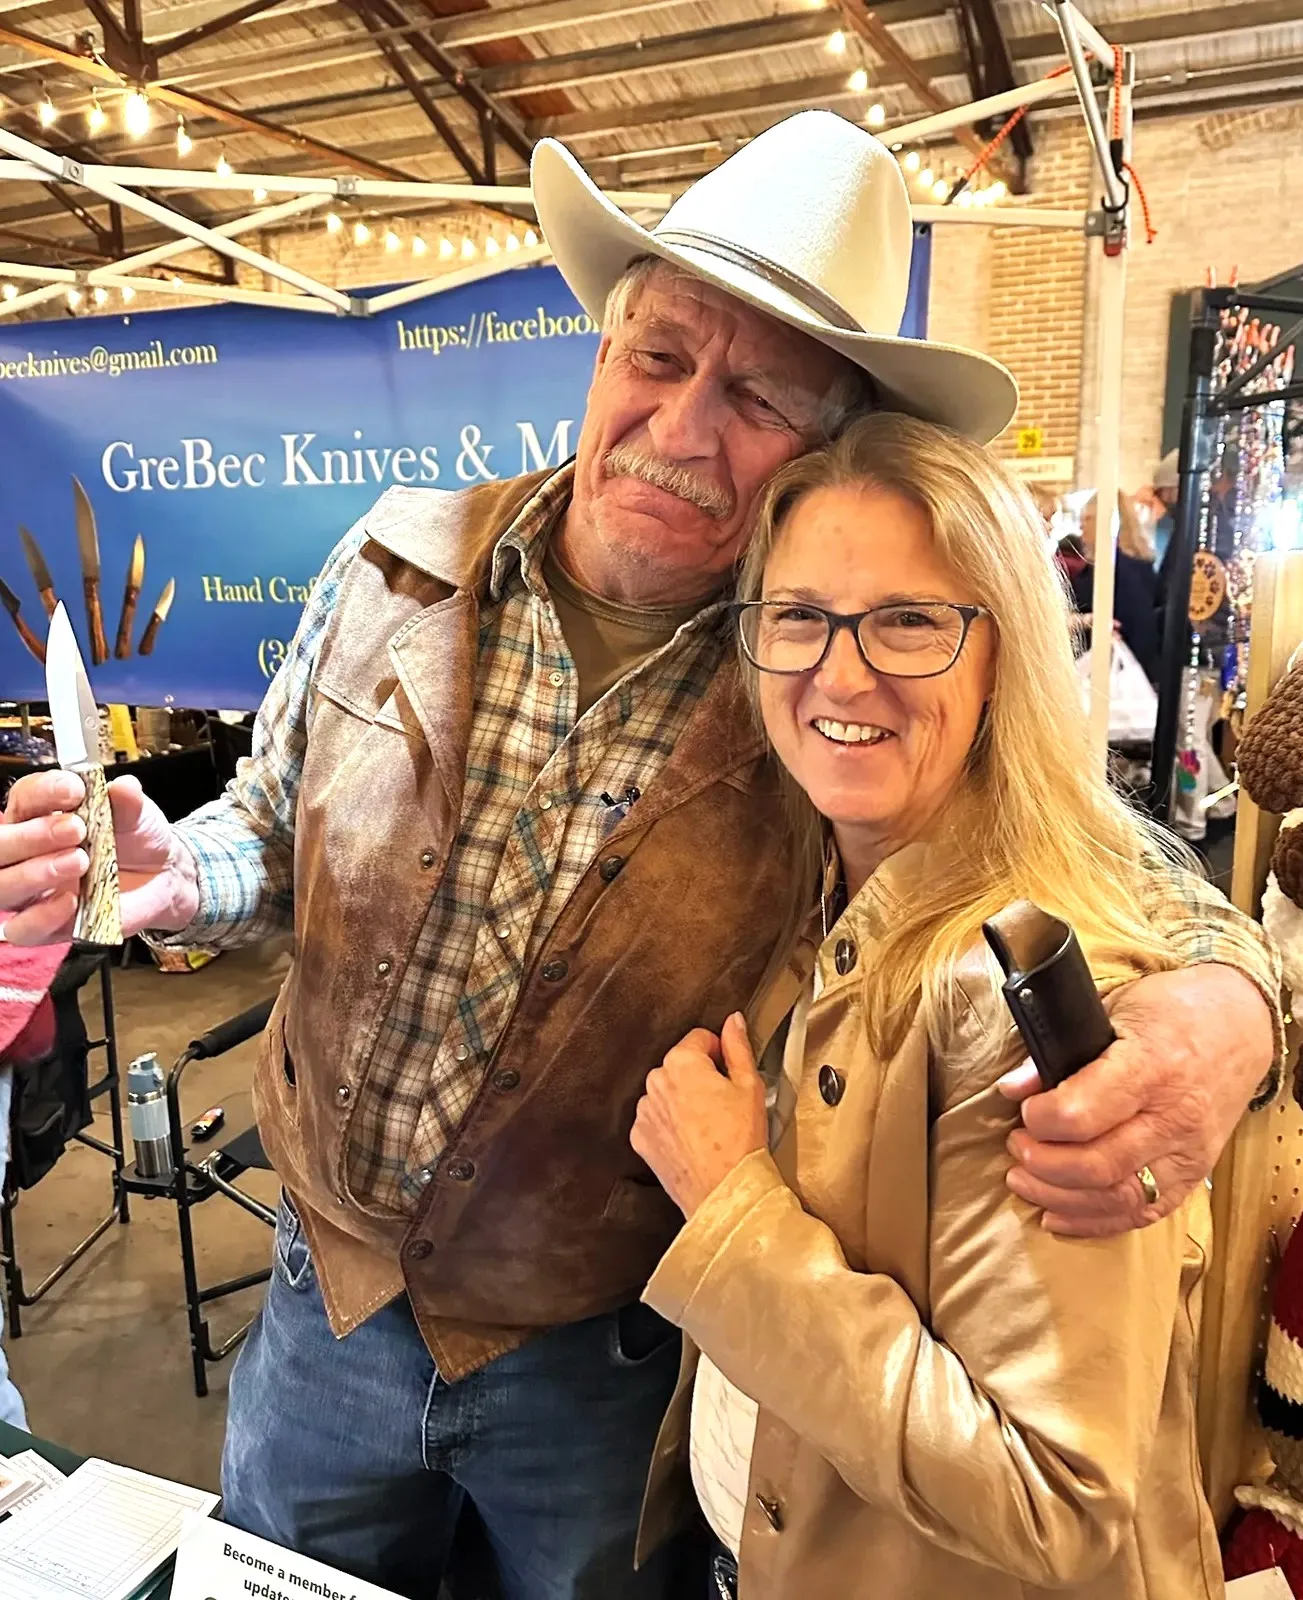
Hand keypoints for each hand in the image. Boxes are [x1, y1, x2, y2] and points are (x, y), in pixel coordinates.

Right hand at [0, 771, 200, 943]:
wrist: (162, 875)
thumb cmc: (136, 838)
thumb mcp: (137, 814)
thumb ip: (127, 801)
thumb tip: (125, 786)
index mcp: (40, 814)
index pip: (25, 798)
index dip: (43, 791)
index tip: (74, 790)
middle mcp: (25, 852)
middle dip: (30, 836)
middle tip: (75, 830)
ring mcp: (32, 891)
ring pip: (2, 886)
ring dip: (34, 873)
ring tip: (79, 862)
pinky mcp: (45, 925)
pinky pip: (22, 929)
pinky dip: (41, 916)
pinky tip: (70, 901)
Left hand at [631, 1013, 767, 1217]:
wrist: (723, 1190)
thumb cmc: (739, 1140)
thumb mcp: (750, 1086)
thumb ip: (738, 1046)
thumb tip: (733, 1021)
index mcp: (682, 1062)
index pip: (700, 1037)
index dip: (719, 1054)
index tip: (729, 1075)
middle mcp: (655, 1081)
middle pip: (680, 1064)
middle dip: (699, 1076)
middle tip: (722, 1104)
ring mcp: (644, 1111)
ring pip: (666, 1091)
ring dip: (682, 1100)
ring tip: (707, 1125)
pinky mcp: (639, 1137)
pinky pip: (654, 1118)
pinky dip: (669, 1124)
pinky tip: (690, 1139)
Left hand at [999, 965, 1274, 1236]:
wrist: (1242, 1026)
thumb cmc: (1172, 1011)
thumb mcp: (1112, 1010)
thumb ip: (1060, 1051)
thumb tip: (1013, 1088)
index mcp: (1151, 1067)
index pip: (1082, 1114)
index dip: (1040, 1120)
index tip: (1022, 1110)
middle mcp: (1175, 1118)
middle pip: (1097, 1165)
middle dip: (1043, 1164)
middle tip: (1017, 1145)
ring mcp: (1189, 1154)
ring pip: (1118, 1198)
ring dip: (1060, 1198)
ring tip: (1024, 1179)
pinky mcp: (1194, 1176)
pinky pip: (1143, 1214)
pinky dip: (1095, 1222)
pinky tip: (1056, 1214)